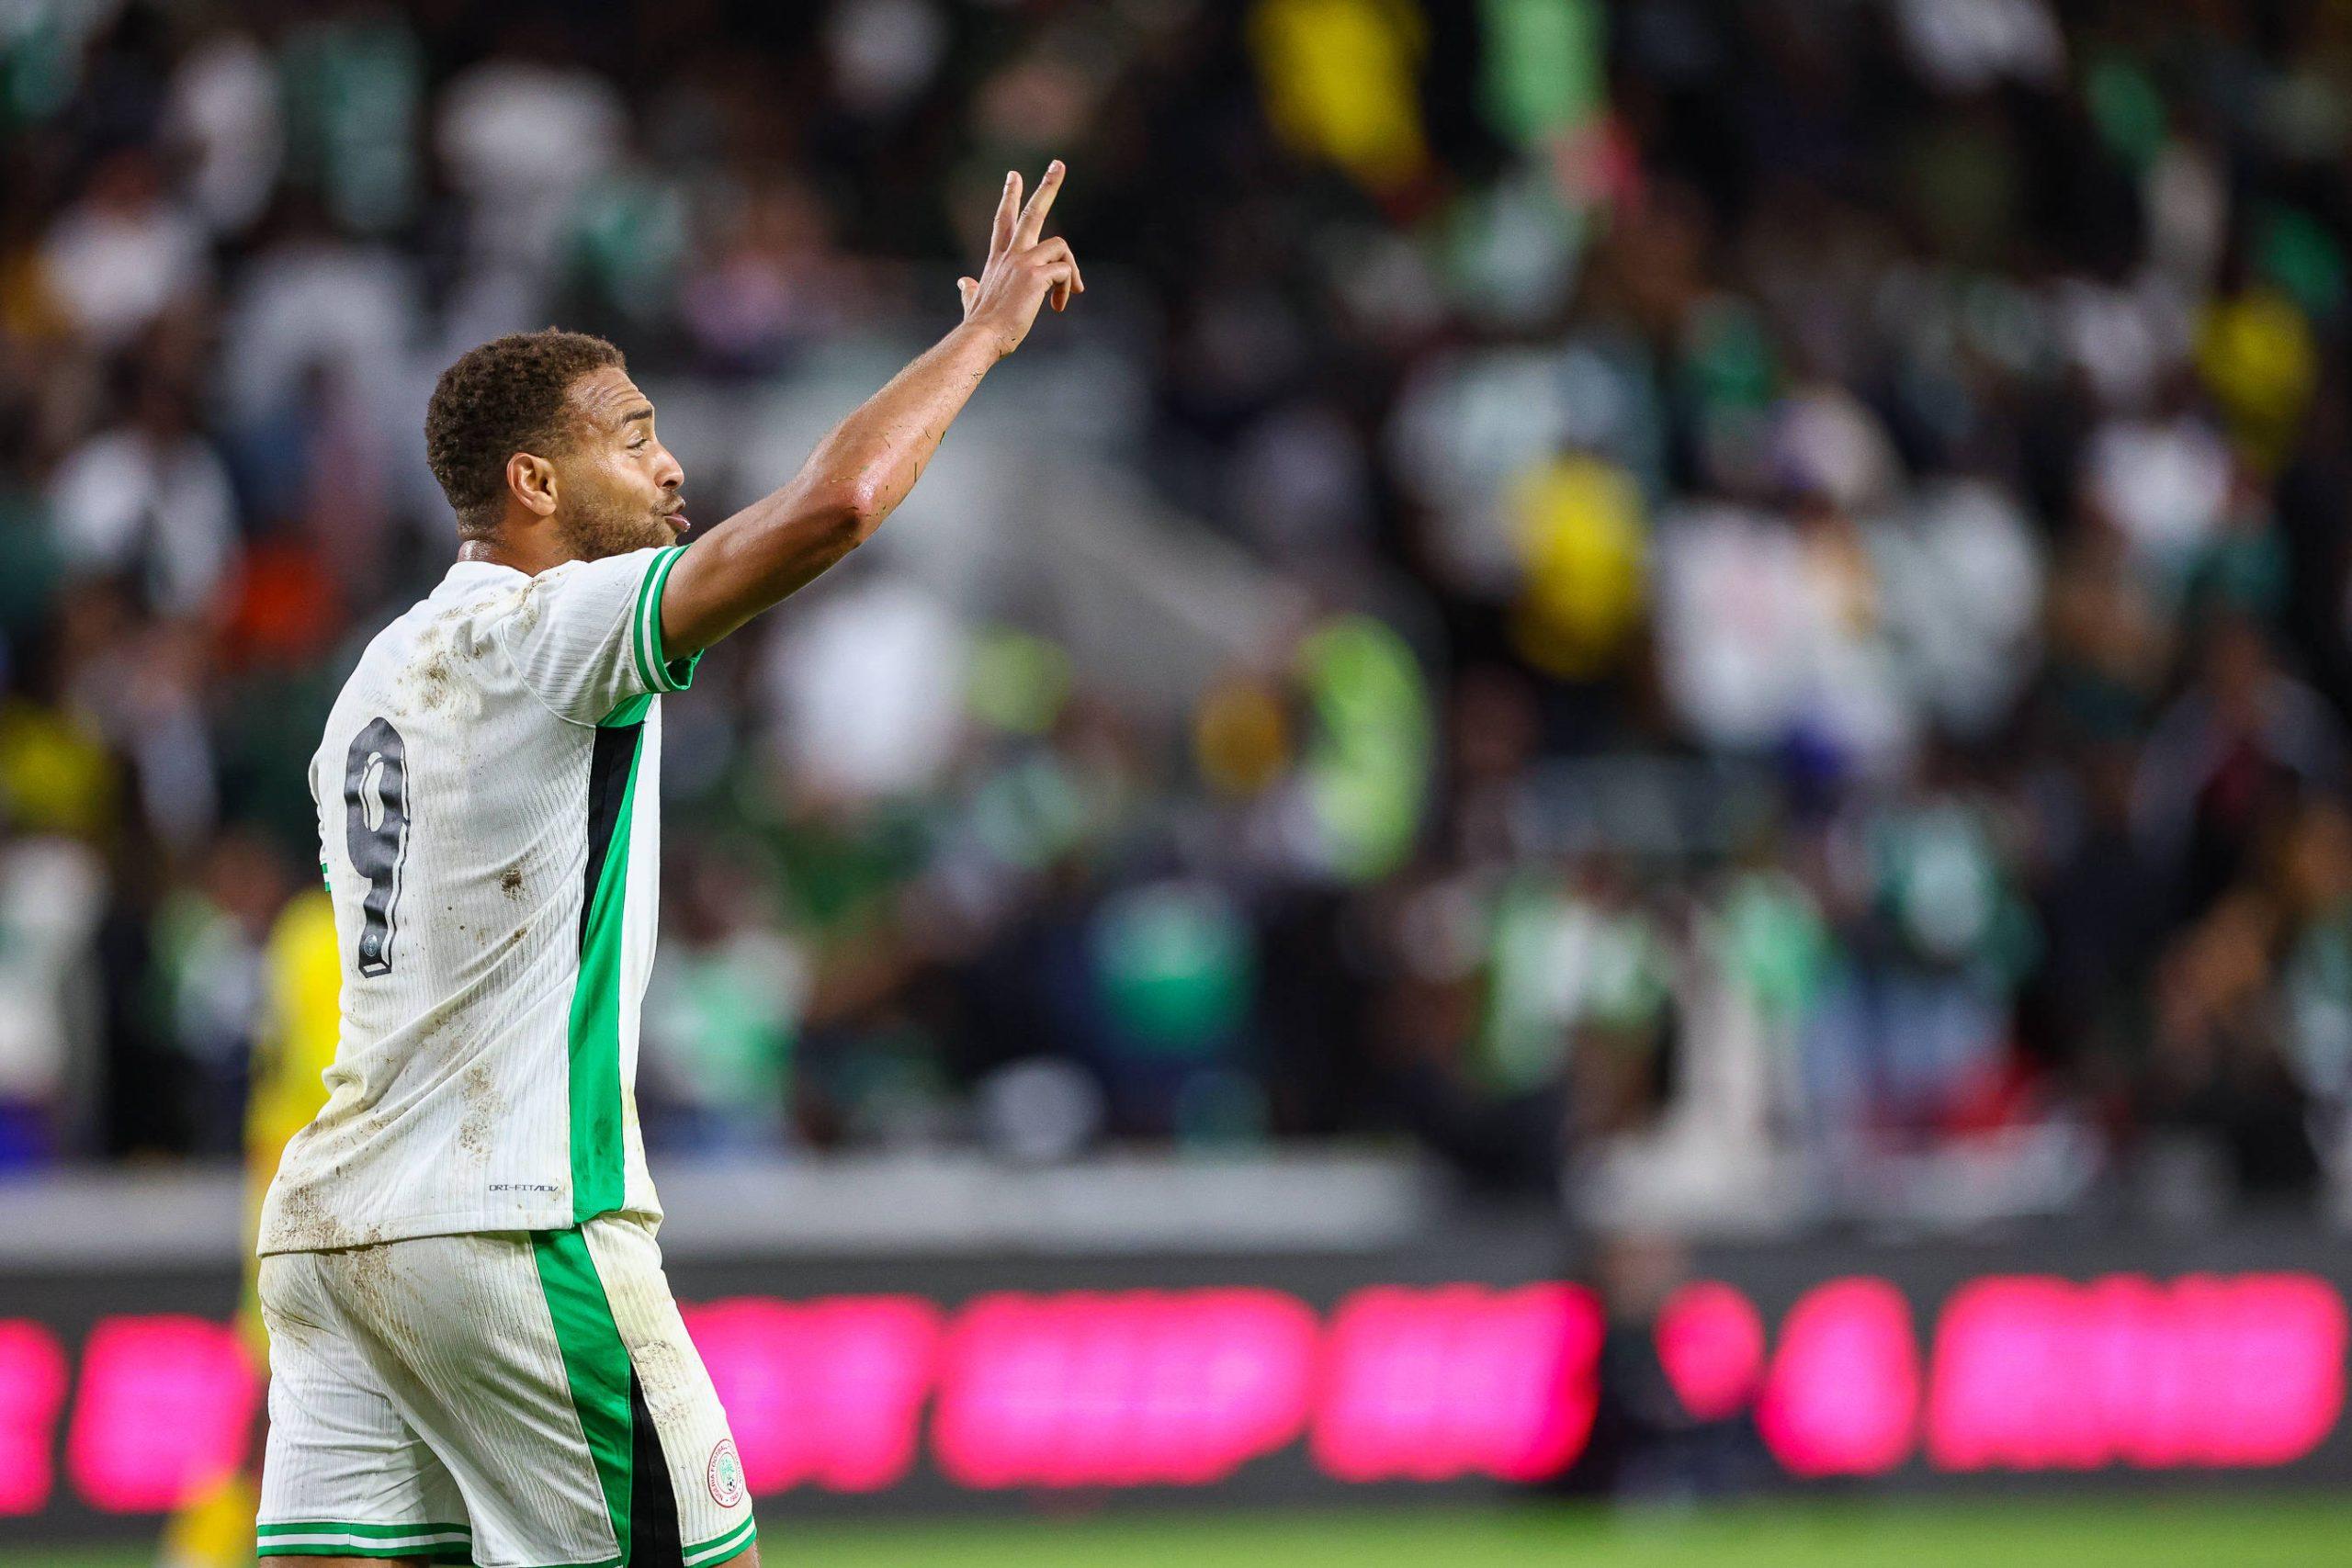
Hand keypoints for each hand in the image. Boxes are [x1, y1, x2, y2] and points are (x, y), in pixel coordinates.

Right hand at [957, 160, 1083, 358]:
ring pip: (1060, 244)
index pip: (1004, 220)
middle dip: (1047, 186)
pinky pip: (1064, 271)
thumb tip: (963, 283)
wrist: (980, 338)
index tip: (1015, 174)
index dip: (1009, 196)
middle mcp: (1010, 255)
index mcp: (998, 259)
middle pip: (1031, 212)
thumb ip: (969, 289)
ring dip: (1072, 268)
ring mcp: (1022, 263)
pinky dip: (1068, 287)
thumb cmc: (980, 326)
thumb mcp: (972, 300)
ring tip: (1073, 292)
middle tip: (1059, 164)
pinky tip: (1060, 306)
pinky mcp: (1035, 276)